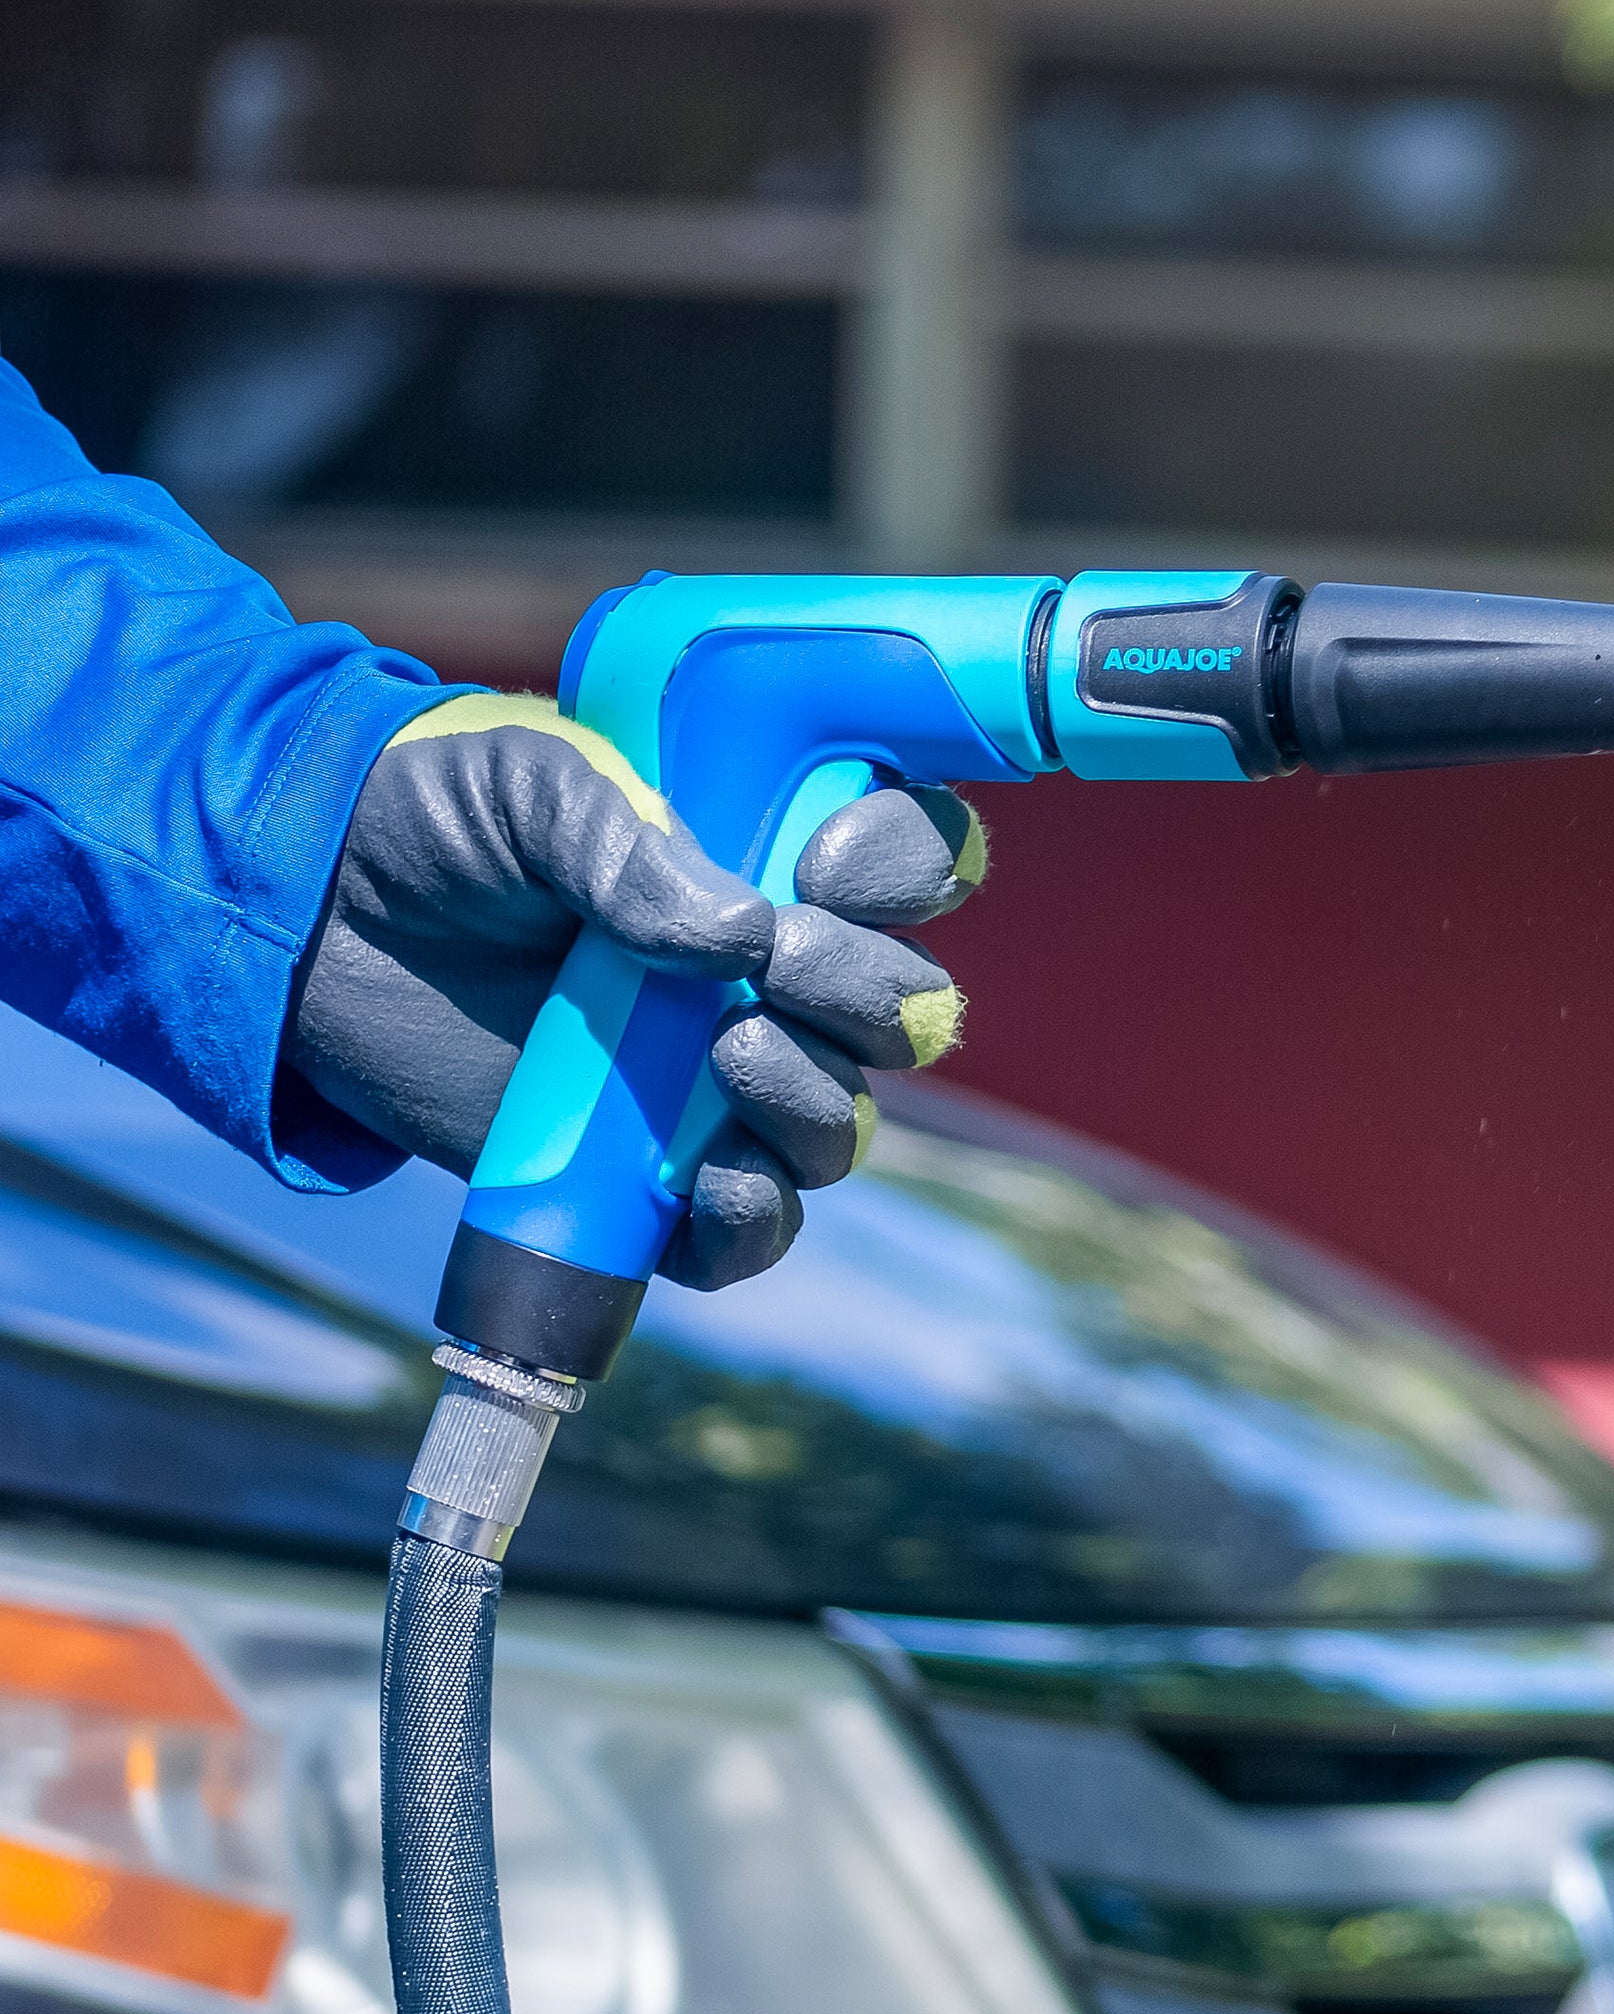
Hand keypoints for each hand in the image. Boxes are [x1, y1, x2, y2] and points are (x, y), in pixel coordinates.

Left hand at [286, 695, 983, 1289]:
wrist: (303, 924)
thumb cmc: (429, 823)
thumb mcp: (524, 783)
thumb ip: (624, 836)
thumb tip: (734, 934)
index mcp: (771, 859)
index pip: (909, 866)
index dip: (910, 868)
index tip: (831, 863)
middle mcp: (771, 978)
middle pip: (903, 1014)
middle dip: (867, 992)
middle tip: (777, 960)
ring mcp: (717, 1084)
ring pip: (842, 1127)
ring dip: (817, 1100)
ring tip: (730, 1052)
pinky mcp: (650, 1178)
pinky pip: (751, 1230)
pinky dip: (753, 1219)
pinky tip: (708, 1182)